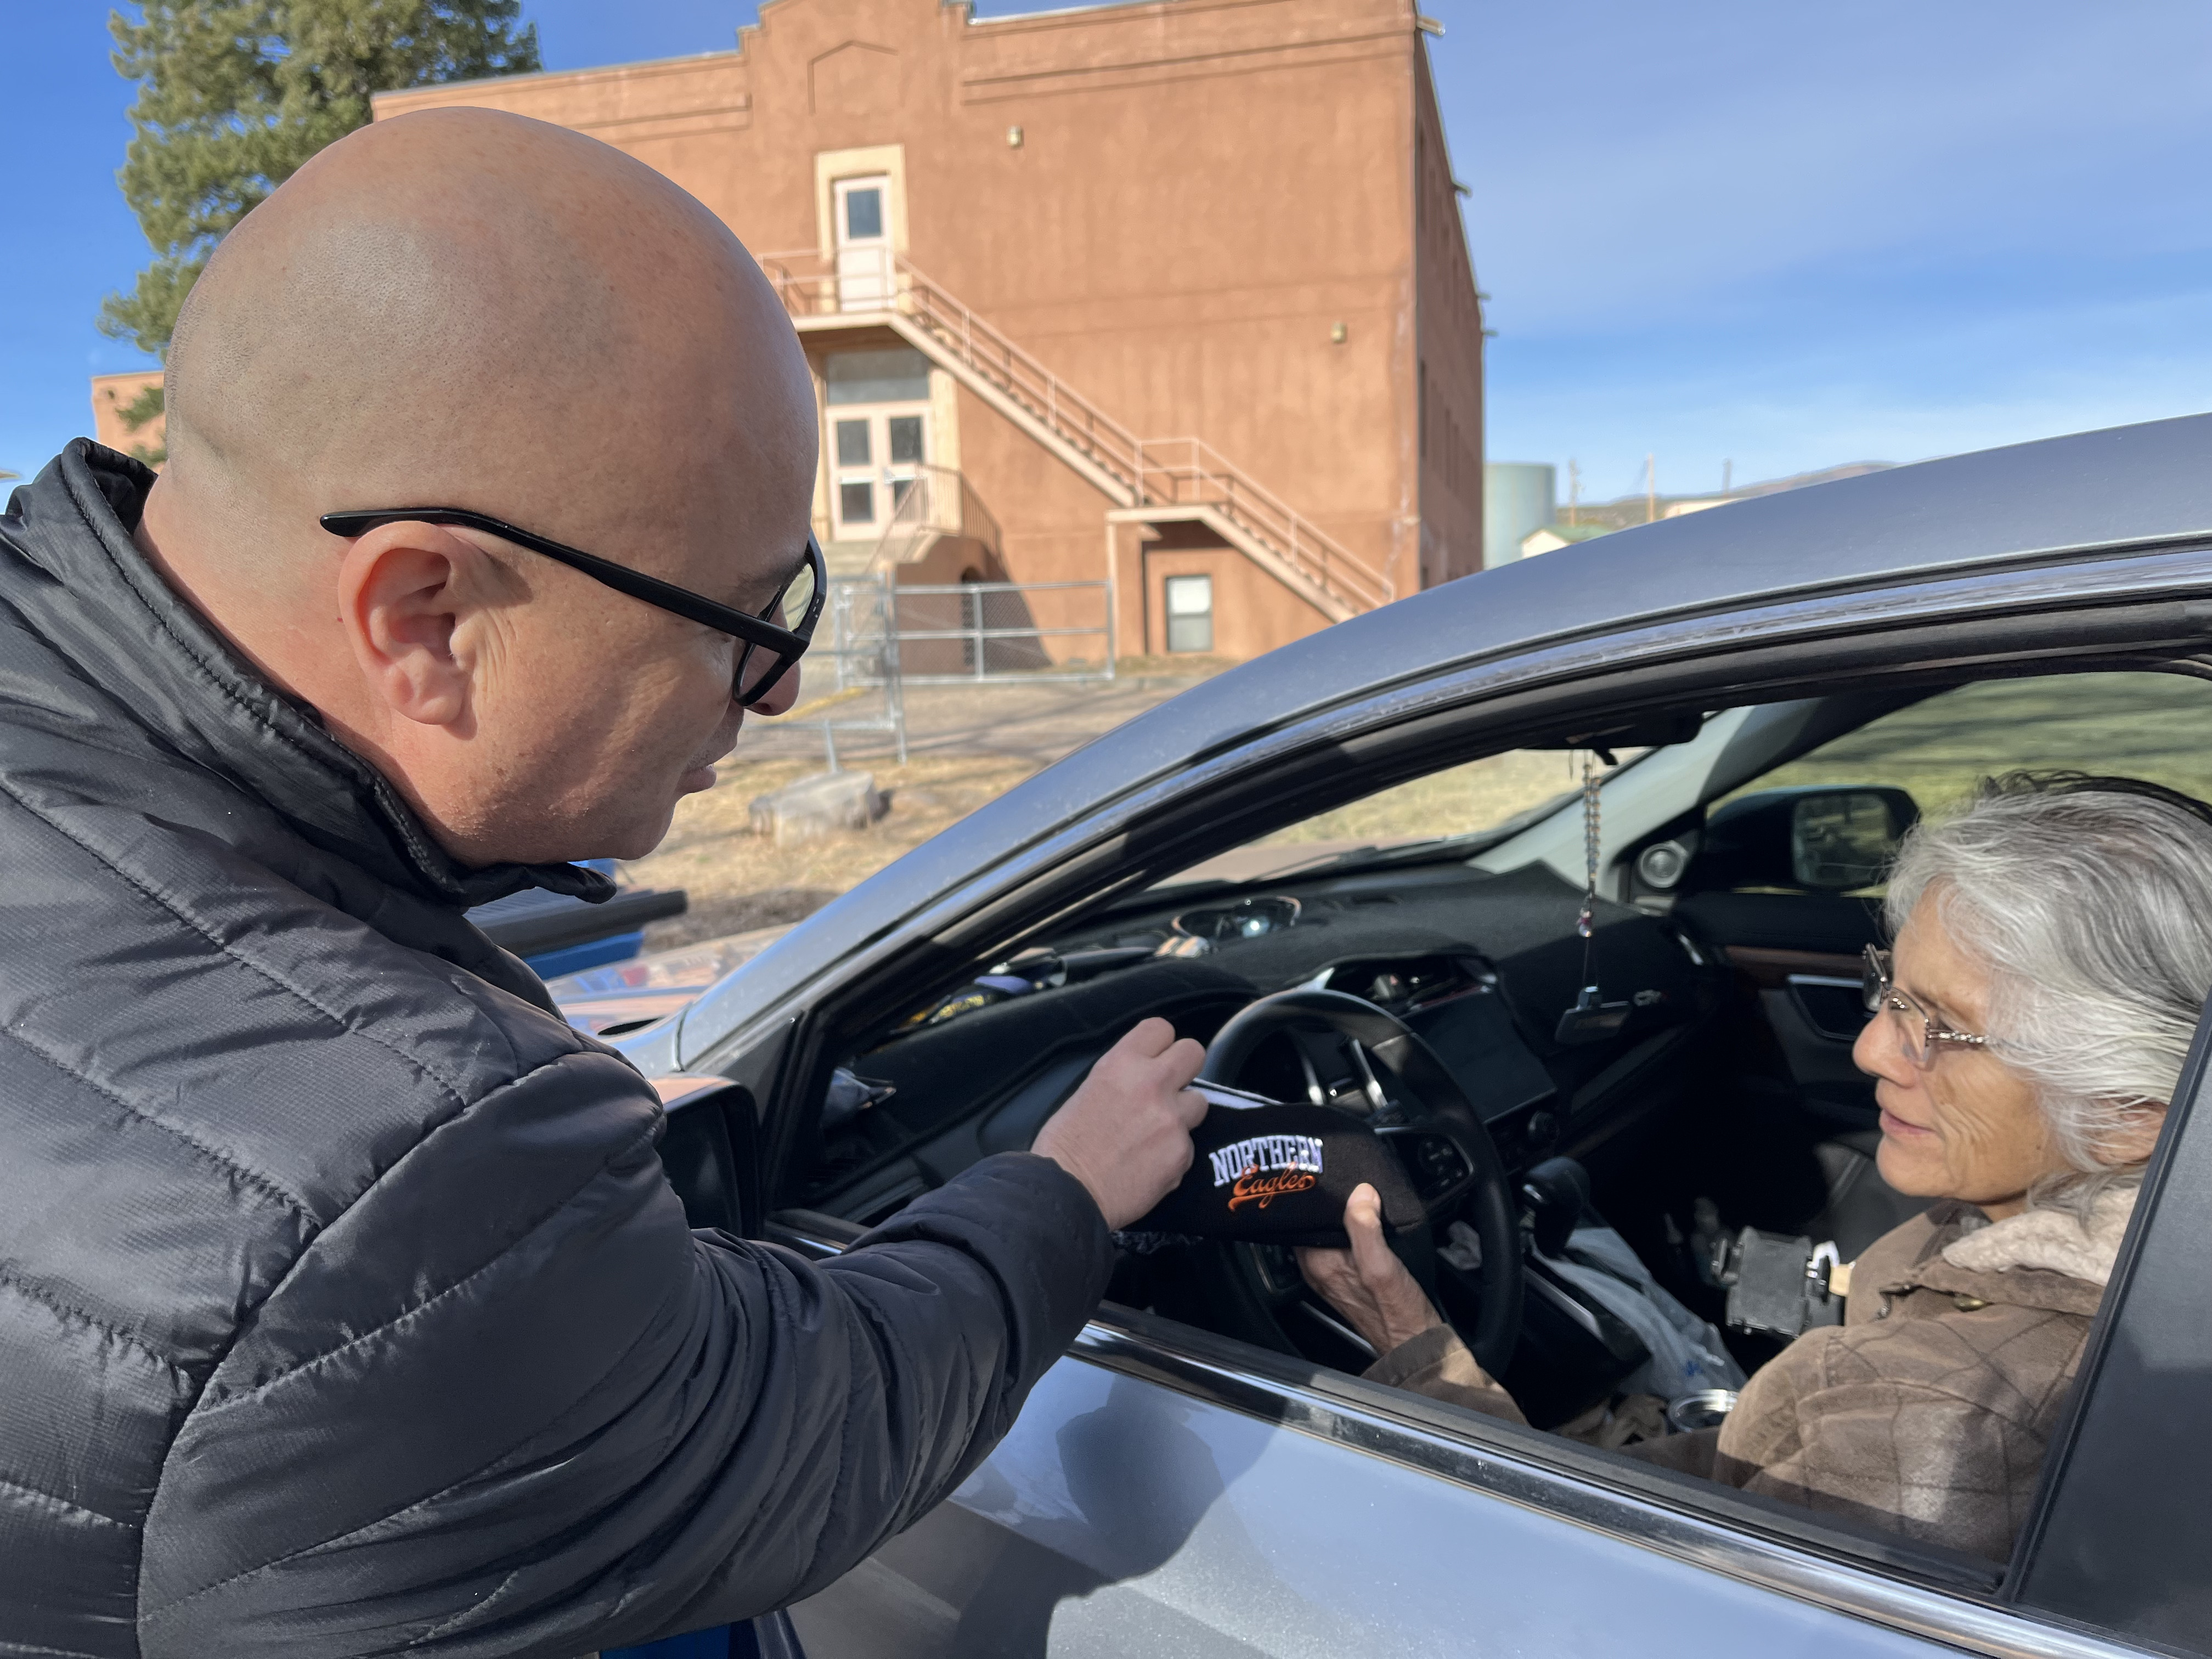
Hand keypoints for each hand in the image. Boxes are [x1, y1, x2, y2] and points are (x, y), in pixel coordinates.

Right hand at [1033, 1017, 1207, 1228]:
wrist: (1067, 1194)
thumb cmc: (1064, 1148)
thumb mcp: (1086, 1091)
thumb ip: (1121, 1078)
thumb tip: (1140, 1078)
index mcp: (1120, 1064)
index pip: (1161, 1029)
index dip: (1160, 1045)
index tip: (1156, 1059)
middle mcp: (1151, 1084)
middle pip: (1194, 1052)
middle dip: (1185, 1069)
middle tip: (1170, 1089)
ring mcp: (1171, 1119)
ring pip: (1200, 1102)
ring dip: (1183, 1114)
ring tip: (1157, 1133)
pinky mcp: (1182, 1153)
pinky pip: (1189, 1145)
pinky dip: (1173, 1154)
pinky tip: (1148, 1165)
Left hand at [1296, 1184, 1444, 1355]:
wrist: (1415, 1343)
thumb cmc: (1397, 1311)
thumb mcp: (1381, 1265)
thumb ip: (1365, 1228)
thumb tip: (1360, 1193)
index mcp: (1318, 1263)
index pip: (1300, 1220)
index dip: (1309, 1198)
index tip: (1319, 1174)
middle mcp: (1319, 1270)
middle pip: (1313, 1226)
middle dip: (1325, 1204)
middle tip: (1340, 1176)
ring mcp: (1334, 1276)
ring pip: (1328, 1235)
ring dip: (1339, 1216)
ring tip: (1353, 1191)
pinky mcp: (1350, 1280)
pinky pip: (1342, 1246)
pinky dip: (1351, 1230)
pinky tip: (1365, 1219)